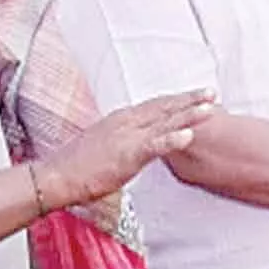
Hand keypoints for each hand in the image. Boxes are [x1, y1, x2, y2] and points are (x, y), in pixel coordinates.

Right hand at [35, 90, 215, 209]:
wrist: (56, 176)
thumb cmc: (77, 166)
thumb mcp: (105, 145)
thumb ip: (125, 140)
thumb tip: (138, 143)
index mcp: (122, 119)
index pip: (155, 105)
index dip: (177, 100)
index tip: (195, 95)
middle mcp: (126, 122)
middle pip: (164, 107)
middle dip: (190, 100)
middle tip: (212, 93)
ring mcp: (127, 137)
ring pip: (164, 122)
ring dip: (189, 114)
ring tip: (210, 108)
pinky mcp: (126, 154)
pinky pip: (153, 145)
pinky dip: (172, 139)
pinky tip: (188, 135)